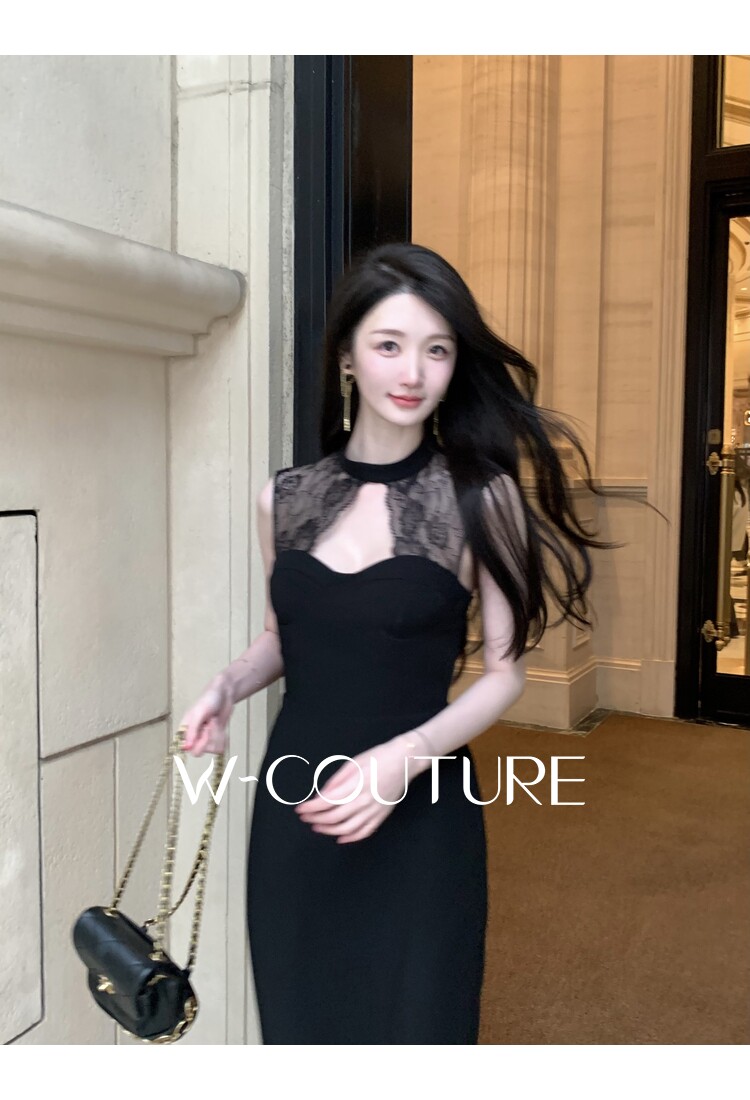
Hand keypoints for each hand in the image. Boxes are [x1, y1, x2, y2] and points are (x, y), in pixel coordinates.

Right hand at [179, 675, 233, 756]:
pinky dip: (222, 738)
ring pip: (211, 750)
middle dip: (208, 738)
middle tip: (210, 724)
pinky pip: (219, 749)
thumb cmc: (209, 699)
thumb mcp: (199, 713)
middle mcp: (193, 736)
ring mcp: (205, 739)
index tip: (203, 730)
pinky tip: (221, 728)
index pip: (186, 748)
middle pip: (198, 752)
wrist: (225, 694)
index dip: (197, 742)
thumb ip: (192, 731)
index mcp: (184, 730)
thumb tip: (185, 748)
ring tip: (215, 721)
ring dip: (216, 735)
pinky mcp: (215, 739)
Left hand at [294, 735, 422, 843]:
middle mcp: (364, 801)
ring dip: (329, 830)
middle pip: (334, 817)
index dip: (311, 807)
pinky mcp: (382, 815)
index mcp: (356, 785)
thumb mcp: (354, 762)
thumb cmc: (379, 757)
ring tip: (318, 827)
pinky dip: (351, 837)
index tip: (300, 809)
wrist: (405, 761)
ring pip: (347, 828)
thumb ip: (337, 780)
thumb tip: (322, 794)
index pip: (327, 802)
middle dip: (316, 818)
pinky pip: (365, 831)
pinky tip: (340, 837)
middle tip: (305, 818)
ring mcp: (374, 810)